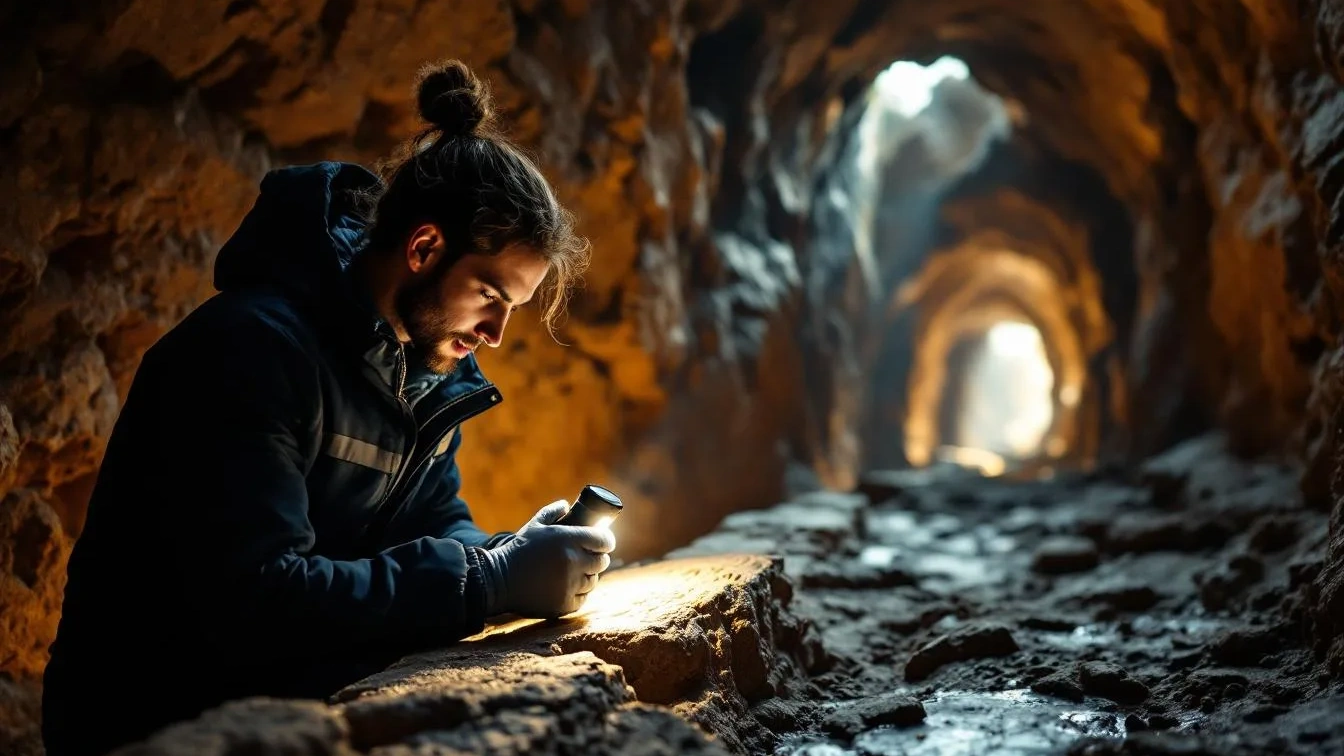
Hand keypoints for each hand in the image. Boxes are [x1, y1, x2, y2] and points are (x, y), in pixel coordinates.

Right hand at [479, 502, 614, 618]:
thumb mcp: (534, 525)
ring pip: (593, 580)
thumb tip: (567, 505)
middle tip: (588, 558)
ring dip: (587, 576)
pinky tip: (567, 587)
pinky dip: (577, 593)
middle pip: (602, 562)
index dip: (606, 541)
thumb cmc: (518, 550)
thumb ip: (552, 512)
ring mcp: (570, 584)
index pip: (604, 540)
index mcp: (568, 539)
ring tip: (574, 573)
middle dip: (597, 558)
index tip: (604, 543)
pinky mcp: (565, 604)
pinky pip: (582, 598)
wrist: (498, 580)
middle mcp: (573, 562)